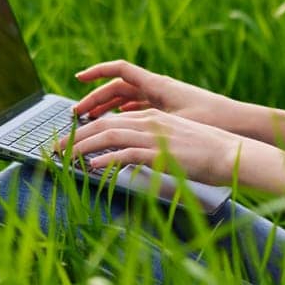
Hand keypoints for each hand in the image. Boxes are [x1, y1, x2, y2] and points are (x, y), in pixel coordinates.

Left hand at [57, 108, 247, 185]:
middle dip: (75, 137)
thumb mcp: (172, 143)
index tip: (68, 141)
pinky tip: (92, 167)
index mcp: (151, 116)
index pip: (111, 119)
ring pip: (108, 135)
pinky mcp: (160, 152)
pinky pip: (125, 153)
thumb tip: (128, 159)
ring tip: (65, 158)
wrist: (229, 153)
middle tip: (55, 150)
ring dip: (83, 147)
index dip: (85, 129)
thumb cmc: (204, 152)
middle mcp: (148, 121)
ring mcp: (153, 136)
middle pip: (103, 124)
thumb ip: (149, 146)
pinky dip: (106, 159)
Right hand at [68, 59, 235, 127]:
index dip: (97, 72)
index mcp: (157, 85)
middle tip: (78, 113)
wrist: (240, 122)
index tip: (78, 79)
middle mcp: (159, 88)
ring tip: (92, 120)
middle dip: (96, 99)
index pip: (120, 70)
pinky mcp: (171, 110)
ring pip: (128, 99)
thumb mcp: (177, 121)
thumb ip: (148, 123)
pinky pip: (140, 108)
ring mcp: (164, 99)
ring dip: (108, 107)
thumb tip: (121, 128)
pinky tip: (118, 124)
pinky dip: (125, 114)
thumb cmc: (212, 119)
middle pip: (119, 88)